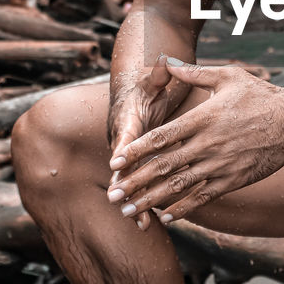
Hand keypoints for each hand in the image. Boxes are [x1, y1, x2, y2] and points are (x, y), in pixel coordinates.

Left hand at [107, 58, 283, 226]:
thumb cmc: (260, 96)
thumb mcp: (227, 76)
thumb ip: (194, 73)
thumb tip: (168, 62)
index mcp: (202, 119)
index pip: (161, 138)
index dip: (136, 151)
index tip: (116, 162)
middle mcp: (207, 145)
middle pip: (164, 166)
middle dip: (135, 183)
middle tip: (113, 196)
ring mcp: (219, 165)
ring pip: (179, 186)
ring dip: (151, 199)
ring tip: (130, 210)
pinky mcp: (233, 179)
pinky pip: (203, 197)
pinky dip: (183, 207)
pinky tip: (166, 215)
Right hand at [108, 54, 173, 230]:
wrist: (132, 97)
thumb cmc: (145, 88)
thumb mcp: (152, 80)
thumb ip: (160, 74)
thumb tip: (166, 59)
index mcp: (127, 121)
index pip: (124, 136)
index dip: (121, 149)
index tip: (116, 164)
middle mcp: (124, 143)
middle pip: (122, 167)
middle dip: (123, 185)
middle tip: (121, 204)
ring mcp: (130, 157)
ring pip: (131, 182)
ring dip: (135, 202)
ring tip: (141, 224)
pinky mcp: (137, 166)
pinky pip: (141, 187)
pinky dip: (145, 203)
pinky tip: (152, 224)